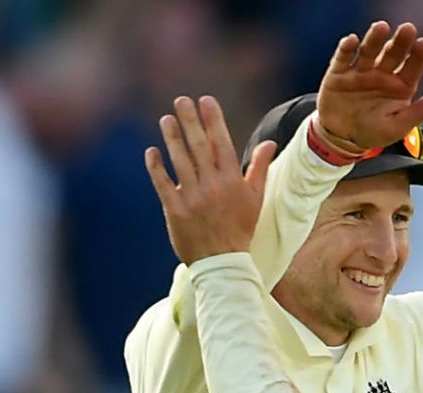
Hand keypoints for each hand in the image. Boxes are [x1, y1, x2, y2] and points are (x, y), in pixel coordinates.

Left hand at [145, 96, 276, 265]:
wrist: (223, 262)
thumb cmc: (241, 228)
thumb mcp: (256, 199)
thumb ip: (260, 168)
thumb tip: (270, 144)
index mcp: (232, 181)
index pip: (222, 143)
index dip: (213, 120)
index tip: (206, 100)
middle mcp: (212, 186)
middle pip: (199, 147)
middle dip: (190, 121)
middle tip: (181, 101)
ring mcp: (192, 198)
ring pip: (180, 162)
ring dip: (172, 138)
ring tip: (166, 119)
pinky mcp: (175, 210)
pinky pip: (163, 184)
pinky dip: (156, 168)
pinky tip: (152, 151)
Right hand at [315, 21, 422, 153]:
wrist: (341, 138)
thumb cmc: (373, 132)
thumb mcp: (398, 126)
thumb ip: (420, 112)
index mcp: (400, 85)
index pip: (412, 67)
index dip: (418, 56)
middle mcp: (382, 74)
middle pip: (392, 54)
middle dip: (400, 42)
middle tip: (408, 29)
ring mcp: (361, 71)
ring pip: (369, 51)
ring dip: (375, 39)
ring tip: (381, 27)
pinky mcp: (339, 73)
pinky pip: (343, 58)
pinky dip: (346, 49)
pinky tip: (352, 41)